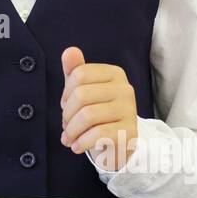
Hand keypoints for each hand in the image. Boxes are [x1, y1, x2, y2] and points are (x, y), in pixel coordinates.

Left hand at [59, 46, 138, 171]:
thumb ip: (75, 70)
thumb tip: (70, 51)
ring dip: (71, 130)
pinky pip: (98, 134)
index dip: (66, 93)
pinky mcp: (130, 132)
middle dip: (67, 114)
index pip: (79, 74)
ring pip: (88, 115)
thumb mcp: (83, 90)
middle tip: (66, 125)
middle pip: (81, 95)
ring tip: (69, 137)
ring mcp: (130, 110)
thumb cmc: (97, 114)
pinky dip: (81, 142)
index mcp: (114, 74)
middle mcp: (125, 89)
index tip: (66, 105)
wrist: (117, 143)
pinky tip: (77, 146)